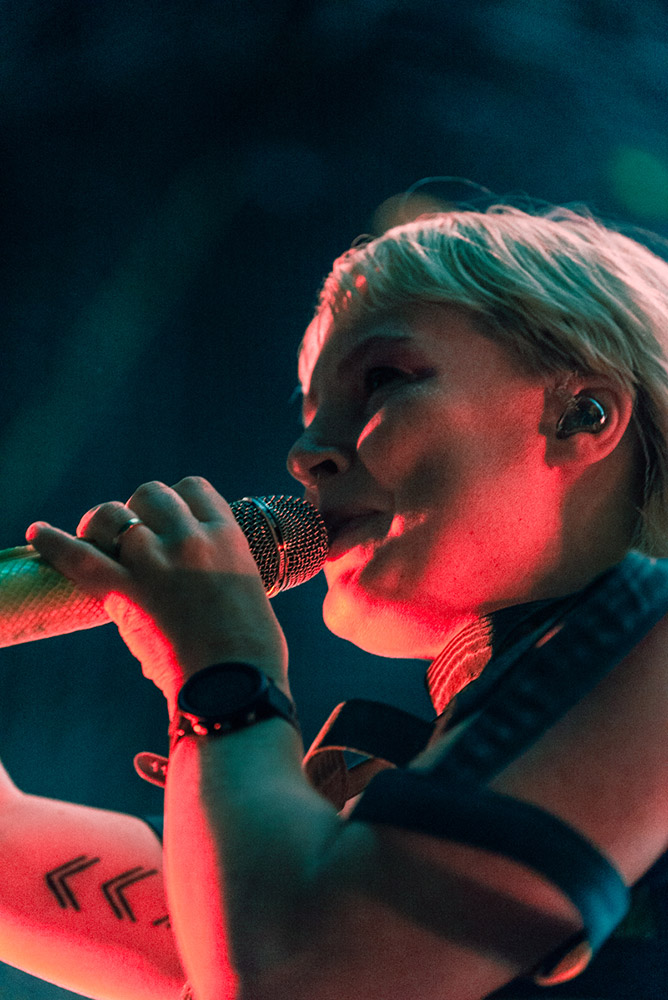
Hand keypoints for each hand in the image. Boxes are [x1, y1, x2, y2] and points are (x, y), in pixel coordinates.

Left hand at [26, 477, 288, 713]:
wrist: (234, 687)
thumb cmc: (252, 653)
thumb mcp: (247, 591)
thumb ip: (222, 571)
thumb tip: (197, 578)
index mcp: (227, 535)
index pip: (193, 488)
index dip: (176, 500)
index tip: (168, 520)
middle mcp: (190, 538)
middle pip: (150, 494)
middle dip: (138, 510)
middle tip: (132, 537)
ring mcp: (156, 562)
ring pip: (114, 517)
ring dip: (103, 526)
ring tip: (98, 542)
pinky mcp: (126, 592)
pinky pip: (80, 557)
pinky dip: (54, 543)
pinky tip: (38, 533)